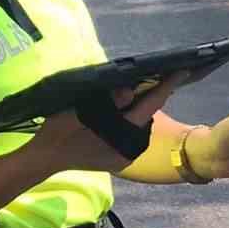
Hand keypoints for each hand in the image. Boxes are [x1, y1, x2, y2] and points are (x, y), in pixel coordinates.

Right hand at [28, 74, 187, 175]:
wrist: (46, 158)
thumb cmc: (59, 131)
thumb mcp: (80, 110)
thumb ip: (107, 101)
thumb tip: (129, 89)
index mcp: (123, 134)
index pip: (151, 104)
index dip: (166, 85)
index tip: (182, 69)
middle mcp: (131, 147)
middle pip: (148, 115)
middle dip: (153, 95)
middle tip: (162, 73)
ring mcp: (126, 155)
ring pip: (140, 124)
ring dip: (141, 108)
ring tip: (145, 86)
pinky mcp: (120, 158)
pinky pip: (132, 133)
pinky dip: (131, 119)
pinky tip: (126, 107)